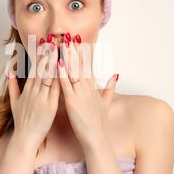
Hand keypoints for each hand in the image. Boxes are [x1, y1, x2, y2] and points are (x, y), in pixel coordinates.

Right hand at [6, 39, 59, 148]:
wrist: (25, 138)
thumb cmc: (22, 122)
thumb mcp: (14, 103)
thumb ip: (13, 86)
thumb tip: (10, 72)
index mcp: (28, 89)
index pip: (34, 68)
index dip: (39, 55)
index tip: (43, 43)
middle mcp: (34, 91)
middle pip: (42, 68)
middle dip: (47, 53)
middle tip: (53, 39)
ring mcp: (42, 97)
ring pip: (49, 75)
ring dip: (54, 61)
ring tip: (59, 48)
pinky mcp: (50, 105)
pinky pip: (56, 89)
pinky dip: (60, 78)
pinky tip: (65, 69)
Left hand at [57, 32, 118, 148]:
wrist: (97, 138)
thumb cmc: (99, 122)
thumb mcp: (106, 102)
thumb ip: (110, 87)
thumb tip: (115, 75)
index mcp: (93, 87)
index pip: (88, 65)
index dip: (83, 52)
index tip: (79, 39)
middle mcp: (87, 87)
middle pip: (80, 64)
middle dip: (74, 49)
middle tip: (69, 34)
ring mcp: (80, 93)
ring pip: (73, 71)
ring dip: (67, 56)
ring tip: (62, 42)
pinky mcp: (73, 102)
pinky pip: (66, 85)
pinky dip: (62, 73)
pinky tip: (57, 62)